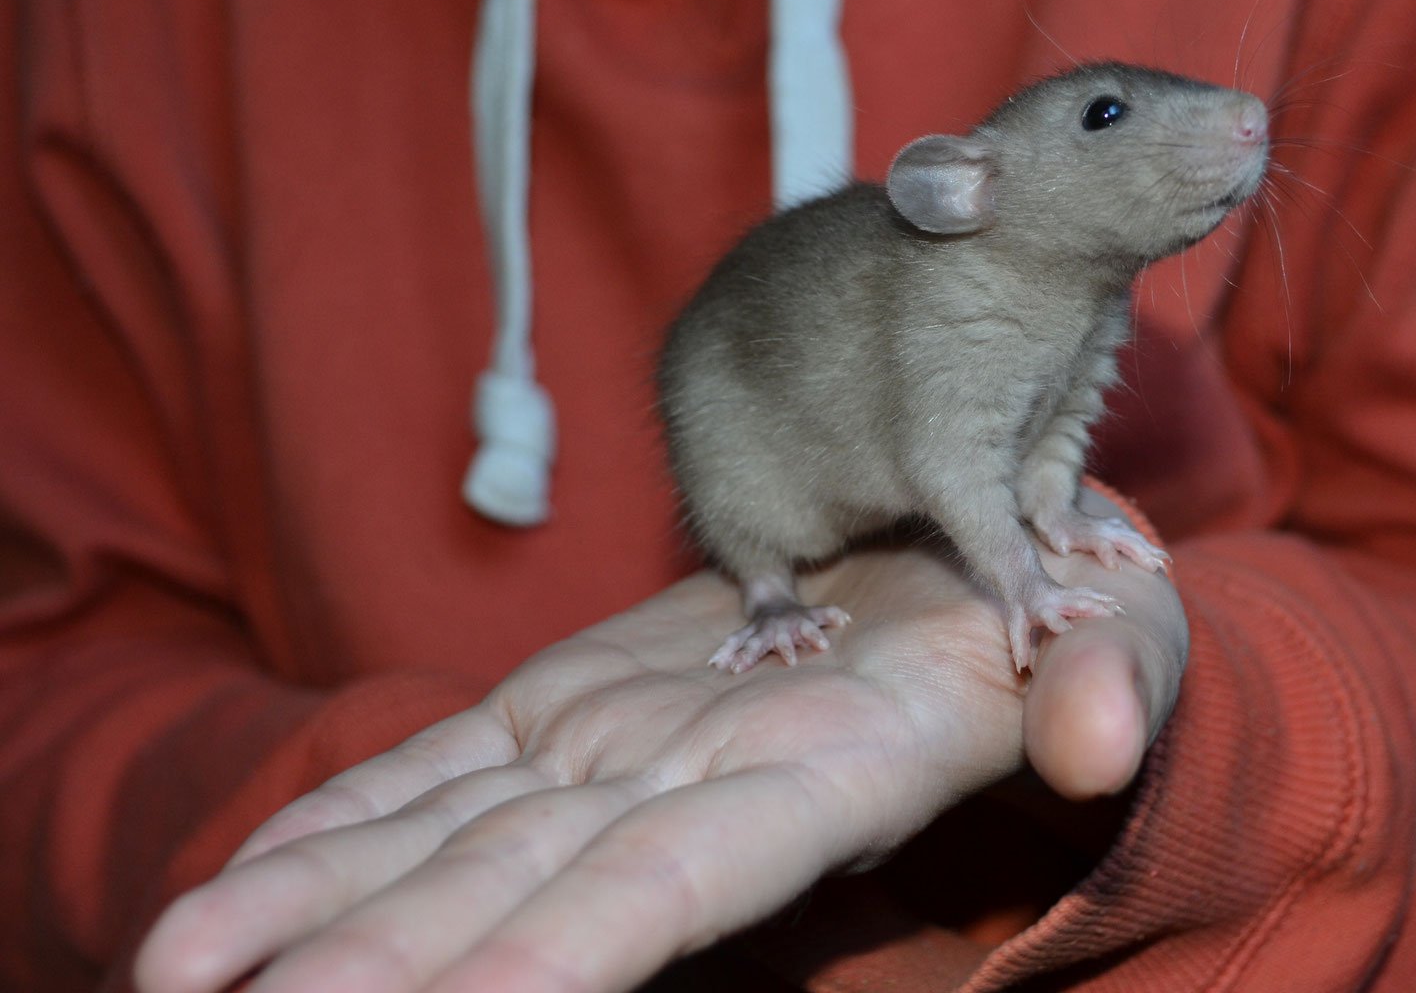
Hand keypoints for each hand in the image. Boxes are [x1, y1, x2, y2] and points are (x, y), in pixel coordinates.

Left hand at [135, 507, 1186, 992]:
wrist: (991, 573)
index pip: (679, 876)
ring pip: (450, 842)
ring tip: (177, 977)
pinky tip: (230, 897)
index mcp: (829, 775)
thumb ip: (1113, 675)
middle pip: (520, 890)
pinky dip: (338, 827)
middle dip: (384, 963)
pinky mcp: (579, 704)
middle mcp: (703, 785)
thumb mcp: (1128, 629)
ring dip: (314, 914)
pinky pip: (441, 772)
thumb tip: (1097, 733)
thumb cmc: (1077, 619)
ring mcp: (624, 749)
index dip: (571, 943)